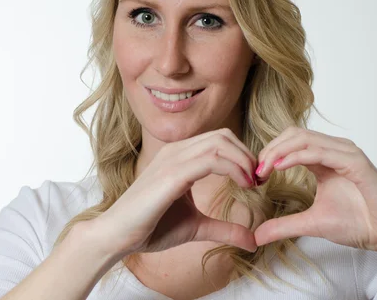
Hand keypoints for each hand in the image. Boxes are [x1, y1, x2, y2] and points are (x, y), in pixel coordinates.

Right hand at [95, 128, 258, 257]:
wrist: (117, 236)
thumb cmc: (150, 228)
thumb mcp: (196, 227)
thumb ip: (224, 228)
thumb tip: (253, 240)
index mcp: (179, 156)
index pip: (219, 140)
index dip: (243, 155)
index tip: (255, 180)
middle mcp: (175, 151)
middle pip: (223, 136)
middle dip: (247, 155)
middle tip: (258, 180)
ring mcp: (172, 160)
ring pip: (219, 142)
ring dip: (243, 160)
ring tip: (253, 183)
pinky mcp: (171, 175)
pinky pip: (211, 160)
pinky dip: (234, 169)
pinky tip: (244, 185)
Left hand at [253, 126, 376, 255]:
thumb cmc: (360, 223)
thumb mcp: (312, 223)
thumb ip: (284, 225)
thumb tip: (256, 235)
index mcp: (324, 159)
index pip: (290, 143)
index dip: (269, 154)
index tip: (255, 175)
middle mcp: (334, 150)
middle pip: (293, 135)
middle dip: (270, 150)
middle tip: (255, 171)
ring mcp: (345, 153)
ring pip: (303, 138)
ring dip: (278, 151)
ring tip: (263, 169)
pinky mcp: (356, 162)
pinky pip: (321, 152)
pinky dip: (297, 156)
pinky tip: (280, 167)